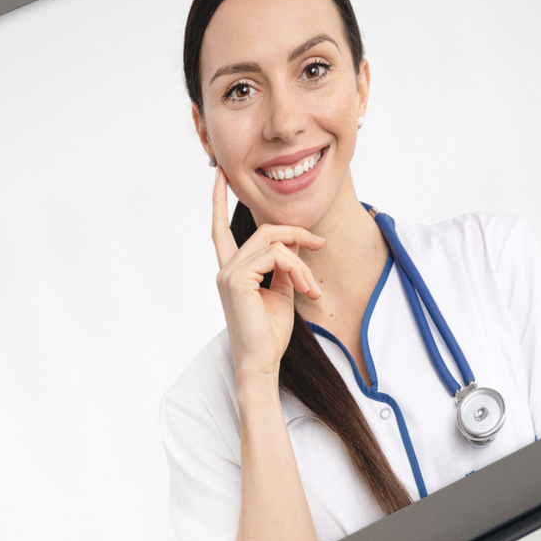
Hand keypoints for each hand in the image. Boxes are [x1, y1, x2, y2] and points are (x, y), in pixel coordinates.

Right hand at [209, 168, 325, 386]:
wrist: (262, 362)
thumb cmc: (271, 334)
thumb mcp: (282, 293)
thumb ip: (285, 266)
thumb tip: (296, 241)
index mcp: (232, 271)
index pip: (220, 229)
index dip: (219, 202)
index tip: (220, 177)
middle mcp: (226, 269)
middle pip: (264, 232)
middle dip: (296, 234)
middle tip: (321, 244)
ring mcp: (228, 273)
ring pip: (274, 244)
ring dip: (302, 264)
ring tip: (313, 290)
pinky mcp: (237, 279)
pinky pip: (276, 257)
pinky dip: (297, 270)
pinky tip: (306, 290)